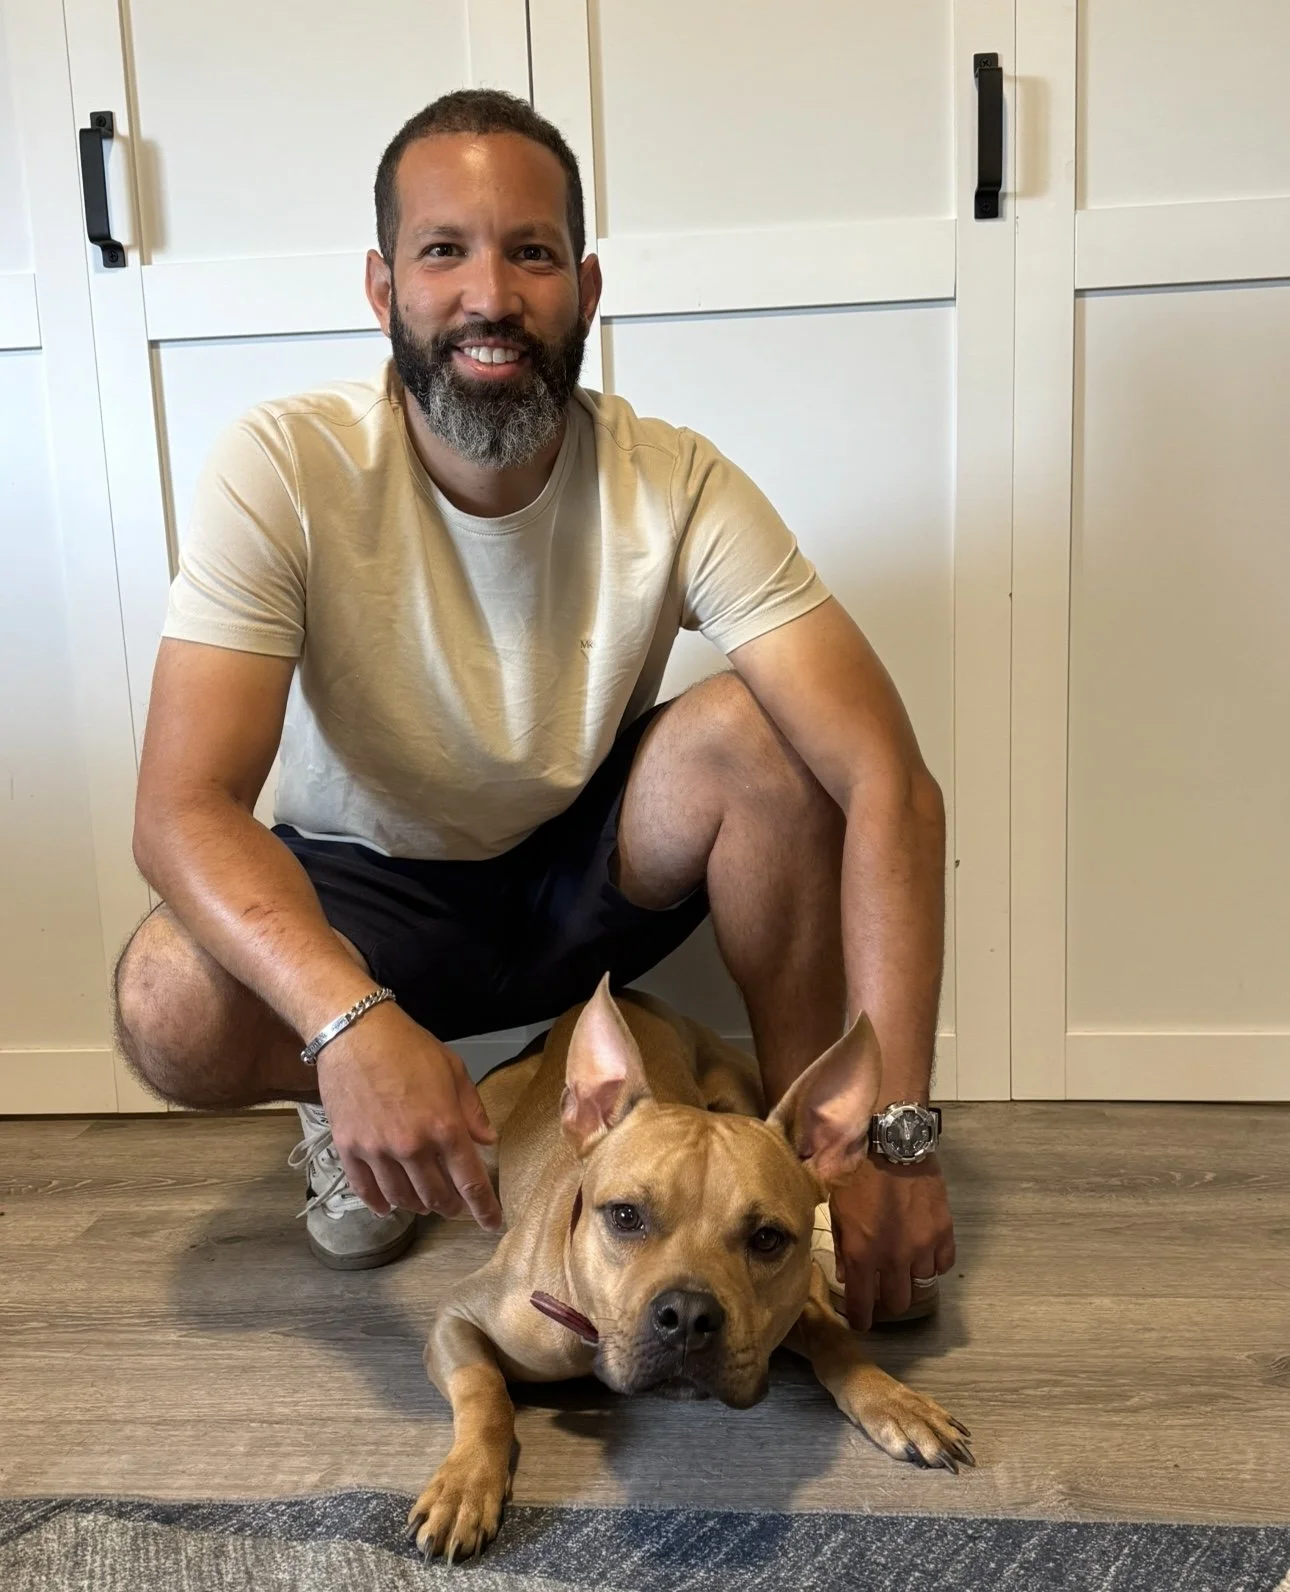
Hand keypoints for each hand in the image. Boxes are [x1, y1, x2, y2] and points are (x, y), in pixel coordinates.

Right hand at [315, 1002, 502, 1231]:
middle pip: (436, 1196)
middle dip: (451, 1207)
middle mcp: (412, 1146)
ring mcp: (377, 1150)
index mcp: (444, 1126)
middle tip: (455, 1207)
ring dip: (418, 1206)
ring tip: (425, 1204)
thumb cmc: (408, 1046)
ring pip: (402, 1198)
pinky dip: (379, 1204)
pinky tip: (388, 1207)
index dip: (484, 1207)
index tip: (492, 1224)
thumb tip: (488, 1141)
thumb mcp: (453, 1070)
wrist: (354, 1032)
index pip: (471, 1181)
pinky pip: (365, 1189)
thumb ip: (472, 1110)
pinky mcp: (348, 1148)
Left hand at [830, 1153, 954, 1330]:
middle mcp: (895, 1257)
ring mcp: (923, 1245)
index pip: (863, 1304)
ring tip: (902, 1271)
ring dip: (910, 1282)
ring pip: (922, 1285)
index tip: (861, 1322)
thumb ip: (843, 1246)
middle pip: (898, 1303)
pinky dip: (933, 1264)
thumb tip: (848, 1274)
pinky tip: (924, 1255)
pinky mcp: (944, 1230)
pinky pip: (943, 1264)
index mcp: (863, 1253)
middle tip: (881, 1295)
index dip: (861, 1318)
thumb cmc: (855, 1170)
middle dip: (887, 1304)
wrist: (889, 1140)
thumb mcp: (837, 1209)